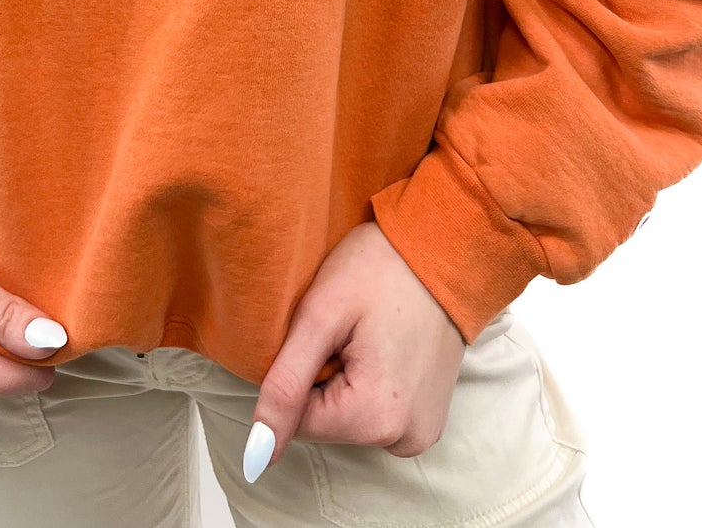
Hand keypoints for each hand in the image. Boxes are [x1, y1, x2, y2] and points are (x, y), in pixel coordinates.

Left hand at [242, 221, 466, 482]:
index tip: (326, 333)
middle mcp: (404, 439)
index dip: (299, 370)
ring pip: (349, 419)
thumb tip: (257, 455)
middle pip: (326, 423)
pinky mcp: (429, 421)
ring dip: (346, 381)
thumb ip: (285, 386)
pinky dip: (369, 385)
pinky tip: (383, 347)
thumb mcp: (320, 316)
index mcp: (375, 418)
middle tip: (348, 329)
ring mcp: (422, 433)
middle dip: (324, 376)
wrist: (444, 246)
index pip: (299, 420)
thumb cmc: (382, 267)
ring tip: (368, 334)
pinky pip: (376, 414)